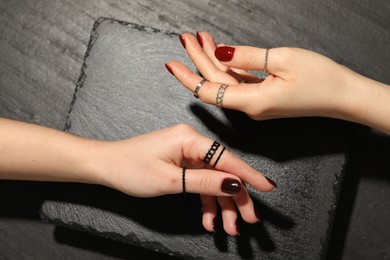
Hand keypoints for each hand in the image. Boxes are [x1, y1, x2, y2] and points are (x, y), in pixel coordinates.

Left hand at [97, 124, 275, 235]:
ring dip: (221, 204)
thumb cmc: (131, 169)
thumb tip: (234, 184)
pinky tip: (209, 218)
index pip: (227, 158)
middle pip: (223, 171)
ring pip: (213, 180)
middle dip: (236, 198)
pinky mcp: (182, 163)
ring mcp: (187, 154)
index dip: (249, 175)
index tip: (268, 188)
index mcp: (190, 139)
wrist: (107, 166)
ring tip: (228, 227)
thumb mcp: (171, 180)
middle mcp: (192, 143)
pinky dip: (205, 200)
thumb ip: (205, 183)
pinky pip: (200, 182)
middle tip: (249, 219)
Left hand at [165, 32, 360, 120]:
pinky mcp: (264, 98)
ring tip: (201, 38)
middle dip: (198, 60)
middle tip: (186, 38)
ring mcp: (257, 103)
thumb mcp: (281, 60)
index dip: (188, 76)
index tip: (173, 62)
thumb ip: (246, 58)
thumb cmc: (319, 79)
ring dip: (213, 60)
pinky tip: (221, 52)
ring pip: (226, 81)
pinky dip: (229, 67)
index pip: (208, 90)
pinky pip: (240, 83)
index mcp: (251, 101)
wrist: (343, 97)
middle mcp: (250, 106)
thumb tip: (220, 52)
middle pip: (215, 83)